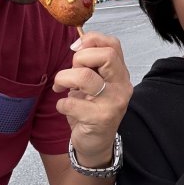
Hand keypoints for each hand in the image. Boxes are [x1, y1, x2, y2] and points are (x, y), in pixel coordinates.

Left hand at [53, 32, 132, 167]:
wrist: (96, 143)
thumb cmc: (91, 110)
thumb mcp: (95, 83)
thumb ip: (90, 64)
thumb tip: (77, 45)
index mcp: (120, 74)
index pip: (113, 44)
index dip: (91, 40)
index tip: (75, 49)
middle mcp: (122, 86)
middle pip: (106, 55)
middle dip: (80, 59)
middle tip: (72, 73)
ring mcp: (114, 102)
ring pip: (85, 76)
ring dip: (64, 79)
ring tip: (62, 88)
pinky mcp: (101, 118)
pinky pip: (71, 102)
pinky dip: (61, 104)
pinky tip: (65, 109)